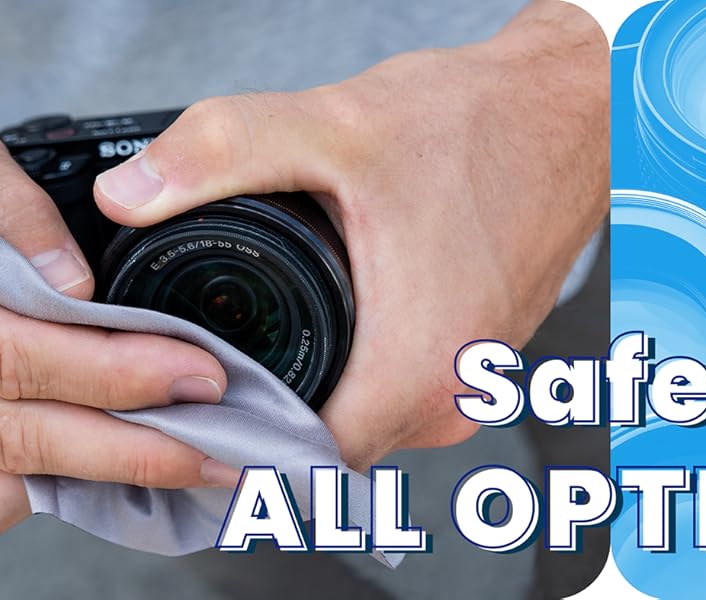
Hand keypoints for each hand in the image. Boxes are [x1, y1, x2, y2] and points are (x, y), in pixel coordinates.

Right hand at [0, 94, 240, 543]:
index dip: (111, 371)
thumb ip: (11, 204)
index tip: (196, 373)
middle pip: (10, 433)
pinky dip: (39, 491)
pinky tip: (103, 457)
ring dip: (97, 477)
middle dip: (130, 443)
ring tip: (183, 456)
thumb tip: (73, 286)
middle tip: (219, 441)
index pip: (3, 353)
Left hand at [91, 1, 608, 469]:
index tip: (182, 390)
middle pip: (323, 445)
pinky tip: (329, 312)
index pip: (294, 460)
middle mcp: (452, 395)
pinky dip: (354, 366)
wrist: (576, 111)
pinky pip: (397, 392)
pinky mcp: (479, 361)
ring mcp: (471, 383)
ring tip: (260, 324)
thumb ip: (218, 155)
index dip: (224, 431)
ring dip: (309, 386)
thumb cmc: (485, 126)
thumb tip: (129, 194)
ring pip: (362, 420)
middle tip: (201, 347)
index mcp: (415, 365)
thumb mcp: (332, 126)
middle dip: (257, 405)